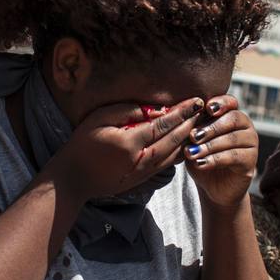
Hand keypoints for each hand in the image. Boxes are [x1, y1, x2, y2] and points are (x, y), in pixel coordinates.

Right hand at [47, 99, 206, 201]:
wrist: (74, 179)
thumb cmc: (82, 144)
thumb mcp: (98, 119)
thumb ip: (127, 112)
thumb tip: (155, 109)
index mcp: (130, 142)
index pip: (164, 124)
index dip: (182, 112)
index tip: (196, 100)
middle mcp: (142, 159)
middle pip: (175, 139)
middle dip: (192, 123)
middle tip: (205, 109)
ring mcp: (145, 171)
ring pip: (176, 154)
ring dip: (190, 138)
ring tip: (201, 124)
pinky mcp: (144, 178)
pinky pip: (170, 164)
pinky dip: (182, 152)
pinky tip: (188, 142)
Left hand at [183, 97, 257, 213]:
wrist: (211, 187)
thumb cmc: (201, 157)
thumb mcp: (192, 142)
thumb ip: (191, 129)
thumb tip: (183, 117)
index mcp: (231, 115)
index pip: (231, 102)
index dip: (221, 102)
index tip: (207, 107)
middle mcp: (245, 127)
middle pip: (233, 119)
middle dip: (211, 127)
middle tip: (193, 136)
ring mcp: (251, 143)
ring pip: (232, 139)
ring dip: (210, 145)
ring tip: (192, 152)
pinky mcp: (251, 161)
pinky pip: (234, 156)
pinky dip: (215, 159)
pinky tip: (200, 163)